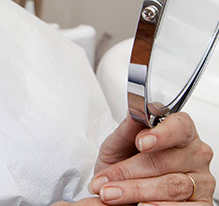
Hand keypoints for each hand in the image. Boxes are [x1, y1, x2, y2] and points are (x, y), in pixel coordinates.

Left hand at [82, 112, 213, 205]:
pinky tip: (141, 205)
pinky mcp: (201, 204)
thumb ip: (128, 128)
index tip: (140, 142)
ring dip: (135, 192)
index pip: (179, 126)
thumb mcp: (120, 142)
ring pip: (170, 186)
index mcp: (181, 131)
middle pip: (166, 161)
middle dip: (130, 172)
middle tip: (105, 181)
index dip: (161, 134)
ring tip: (110, 194)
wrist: (120, 184)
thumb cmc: (126, 158)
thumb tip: (133, 112)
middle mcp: (195, 154)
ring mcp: (201, 180)